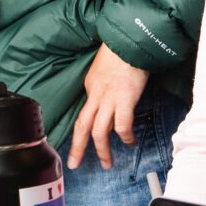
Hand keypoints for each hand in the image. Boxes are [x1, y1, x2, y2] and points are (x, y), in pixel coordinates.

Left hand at [68, 45, 149, 169]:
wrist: (130, 41)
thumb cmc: (121, 51)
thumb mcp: (104, 69)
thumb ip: (103, 85)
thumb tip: (108, 101)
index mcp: (91, 87)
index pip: (84, 114)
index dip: (82, 131)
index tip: (83, 142)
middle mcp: (96, 95)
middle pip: (82, 127)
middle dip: (78, 148)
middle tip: (75, 164)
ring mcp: (109, 99)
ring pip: (99, 131)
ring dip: (102, 150)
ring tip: (107, 163)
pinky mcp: (125, 99)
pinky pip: (121, 125)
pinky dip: (124, 136)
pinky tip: (129, 141)